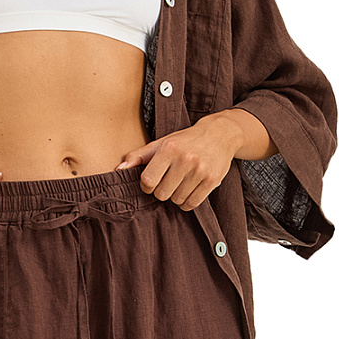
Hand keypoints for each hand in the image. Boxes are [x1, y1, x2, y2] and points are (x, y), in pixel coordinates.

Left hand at [113, 110, 269, 210]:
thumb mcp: (161, 143)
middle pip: (162, 194)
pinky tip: (189, 189)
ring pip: (177, 200)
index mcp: (169, 149)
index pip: (148, 181)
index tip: (152, 181)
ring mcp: (200, 171)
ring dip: (176, 196)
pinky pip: (192, 204)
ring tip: (181, 183)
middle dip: (162, 191)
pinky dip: (187, 201)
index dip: (147, 185)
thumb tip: (119, 169)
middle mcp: (185, 159)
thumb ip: (139, 156)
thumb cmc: (185, 141)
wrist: (219, 134)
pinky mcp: (212, 180)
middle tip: (168, 181)